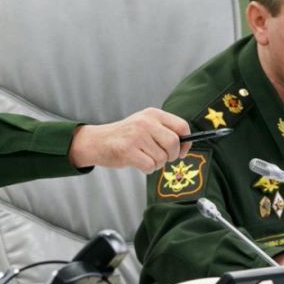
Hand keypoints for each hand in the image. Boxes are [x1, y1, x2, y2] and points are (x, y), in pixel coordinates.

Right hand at [68, 108, 190, 173]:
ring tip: (144, 158)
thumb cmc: (125, 136)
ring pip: (162, 158)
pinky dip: (147, 169)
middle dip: (171, 156)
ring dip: (156, 164)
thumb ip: (164, 131)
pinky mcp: (128, 150)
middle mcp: (146, 122)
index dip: (186, 142)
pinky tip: (138, 163)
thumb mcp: (145, 124)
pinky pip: (150, 166)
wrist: (97, 141)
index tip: (181, 151)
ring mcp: (136, 136)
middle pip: (174, 143)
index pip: (182, 126)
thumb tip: (185, 145)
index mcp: (153, 114)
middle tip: (163, 158)